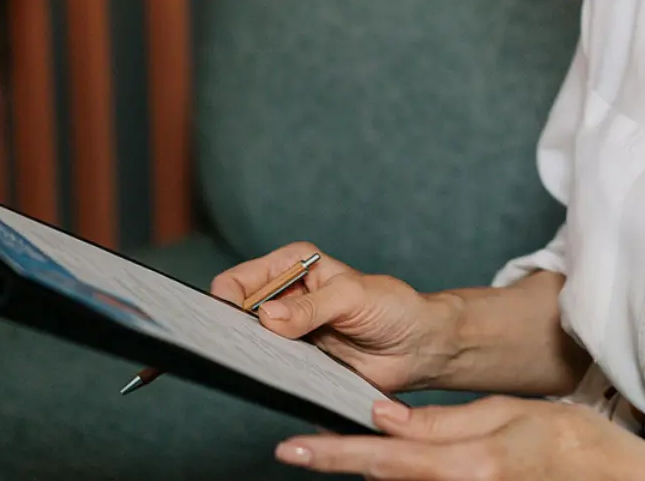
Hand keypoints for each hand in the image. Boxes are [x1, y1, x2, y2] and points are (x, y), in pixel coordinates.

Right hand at [210, 241, 456, 393]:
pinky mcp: (296, 361)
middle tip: (237, 348)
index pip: (239, 280)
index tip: (227, 322)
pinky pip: (269, 369)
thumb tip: (267, 317)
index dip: (226, 300)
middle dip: (231, 330)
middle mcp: (283, 296)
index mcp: (292, 265)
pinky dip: (266, 374)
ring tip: (259, 363)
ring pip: (248, 344)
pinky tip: (273, 378)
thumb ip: (311, 307)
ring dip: (249, 355)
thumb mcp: (353, 297)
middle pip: (234, 313)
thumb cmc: (393, 308)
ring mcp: (286, 331)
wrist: (418, 346)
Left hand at [274, 396, 644, 479]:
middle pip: (383, 479)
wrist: (607, 478)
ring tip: (336, 449)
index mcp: (470, 466)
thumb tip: (384, 418)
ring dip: (370, 468)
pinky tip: (389, 461)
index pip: (386, 457)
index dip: (335, 454)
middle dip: (340, 462)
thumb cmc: (566, 441)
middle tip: (296, 450)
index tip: (291, 448)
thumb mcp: (506, 414)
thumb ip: (441, 421)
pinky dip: (399, 475)